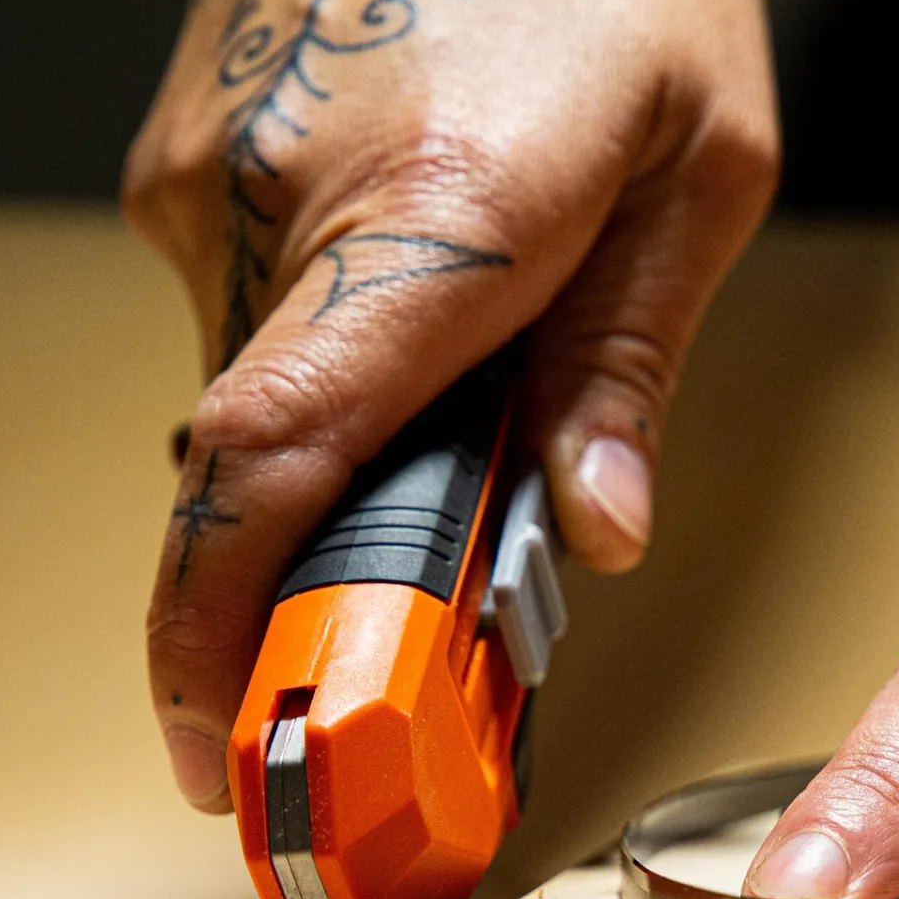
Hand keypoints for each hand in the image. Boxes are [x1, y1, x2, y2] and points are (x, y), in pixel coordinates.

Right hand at [127, 0, 776, 810]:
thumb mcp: (700, 170)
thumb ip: (632, 362)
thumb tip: (595, 525)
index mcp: (429, 216)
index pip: (275, 470)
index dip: (222, 632)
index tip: (220, 742)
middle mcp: (278, 198)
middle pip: (271, 466)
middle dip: (343, 563)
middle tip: (438, 611)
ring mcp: (214, 173)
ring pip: (263, 394)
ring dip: (354, 447)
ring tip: (475, 400)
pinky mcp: (198, 156)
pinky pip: (254, 317)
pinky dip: (333, 362)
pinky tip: (427, 308)